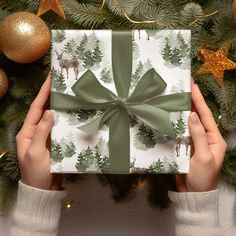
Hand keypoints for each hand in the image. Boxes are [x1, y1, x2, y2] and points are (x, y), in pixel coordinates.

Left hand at [16, 74, 60, 189]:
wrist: (43, 189)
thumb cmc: (36, 173)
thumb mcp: (35, 153)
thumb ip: (40, 132)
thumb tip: (49, 112)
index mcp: (27, 132)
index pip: (36, 109)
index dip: (43, 93)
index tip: (50, 79)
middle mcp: (36, 131)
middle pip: (44, 109)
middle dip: (51, 95)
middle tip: (61, 82)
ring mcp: (46, 136)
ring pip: (53, 117)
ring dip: (59, 105)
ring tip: (68, 93)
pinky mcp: (55, 141)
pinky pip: (60, 126)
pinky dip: (65, 118)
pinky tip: (72, 112)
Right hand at [176, 81, 226, 191]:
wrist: (193, 194)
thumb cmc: (203, 178)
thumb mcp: (204, 156)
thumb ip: (198, 135)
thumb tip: (192, 115)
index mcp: (214, 139)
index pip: (206, 115)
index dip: (198, 100)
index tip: (192, 86)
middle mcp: (205, 137)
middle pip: (197, 116)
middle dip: (191, 101)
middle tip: (183, 87)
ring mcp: (194, 141)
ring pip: (187, 122)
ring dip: (181, 110)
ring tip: (175, 97)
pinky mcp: (184, 146)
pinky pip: (180, 132)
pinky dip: (175, 123)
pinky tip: (170, 115)